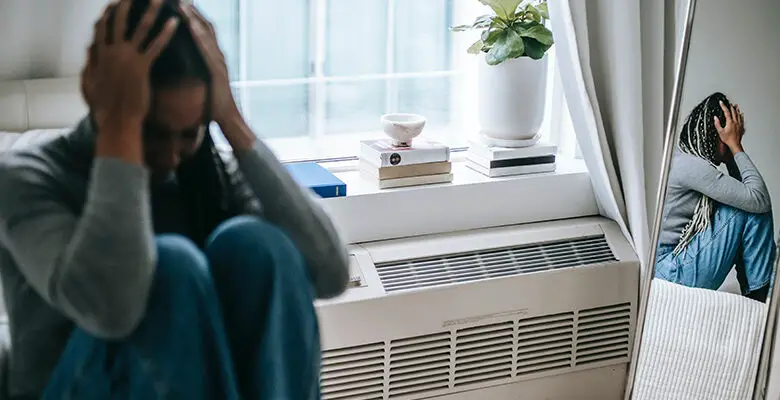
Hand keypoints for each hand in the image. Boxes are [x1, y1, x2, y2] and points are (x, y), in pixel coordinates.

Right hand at [82, 0, 177, 130]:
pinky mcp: (141, 67)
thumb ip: (90, 64)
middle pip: (119, 21)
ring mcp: (127, 58)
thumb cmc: (104, 107)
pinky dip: (166, 32)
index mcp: (99, 55)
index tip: (113, 3)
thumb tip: (88, 50)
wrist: (116, 120)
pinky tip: (175, 22)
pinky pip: (156, 46)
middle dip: (127, 4)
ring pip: (140, 28)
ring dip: (150, 11)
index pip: (102, 28)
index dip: (108, 14)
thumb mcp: (89, 83)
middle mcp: (112, 52)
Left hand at [182, 5, 240, 125]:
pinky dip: (199, 37)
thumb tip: (180, 66)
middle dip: (193, 11)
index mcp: (213, 57)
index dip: (193, 16)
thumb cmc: (212, 104)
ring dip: (193, 19)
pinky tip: (191, 27)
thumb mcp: (201, 83)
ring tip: (181, 5)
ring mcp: (219, 62)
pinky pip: (207, 50)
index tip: (179, 4)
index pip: (203, 30)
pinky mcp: (218, 71)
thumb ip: (195, 71)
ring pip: (206, 35)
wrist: (227, 118)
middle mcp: (218, 56)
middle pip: (206, 26)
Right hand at [714, 100, 744, 152]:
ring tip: (736, 106)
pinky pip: (742, 119)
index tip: (721, 102)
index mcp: (730, 122)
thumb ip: (717, 124)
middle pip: (733, 112)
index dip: (723, 106)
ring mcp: (739, 124)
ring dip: (737, 110)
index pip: (726, 112)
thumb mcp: (720, 131)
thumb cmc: (728, 139)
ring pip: (738, 115)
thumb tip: (715, 118)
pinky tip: (742, 114)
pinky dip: (741, 115)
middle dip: (730, 107)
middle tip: (729, 103)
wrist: (735, 144)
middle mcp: (735, 122)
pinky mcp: (741, 127)